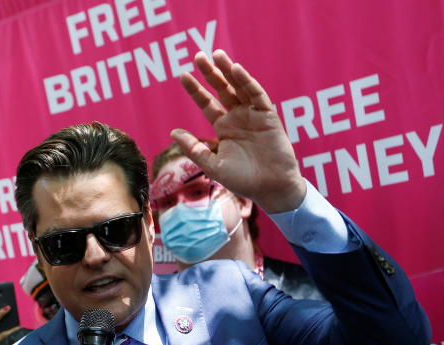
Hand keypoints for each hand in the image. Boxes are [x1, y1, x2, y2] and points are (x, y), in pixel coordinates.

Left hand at [173, 49, 306, 212]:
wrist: (270, 190)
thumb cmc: (243, 181)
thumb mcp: (213, 165)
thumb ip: (194, 149)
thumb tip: (173, 132)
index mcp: (224, 128)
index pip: (207, 104)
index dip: (196, 90)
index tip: (182, 75)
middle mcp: (238, 118)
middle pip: (222, 90)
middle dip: (211, 73)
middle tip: (198, 56)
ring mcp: (254, 116)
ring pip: (239, 88)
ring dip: (229, 71)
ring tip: (216, 55)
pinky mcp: (269, 117)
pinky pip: (257, 96)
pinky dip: (248, 82)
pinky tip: (236, 70)